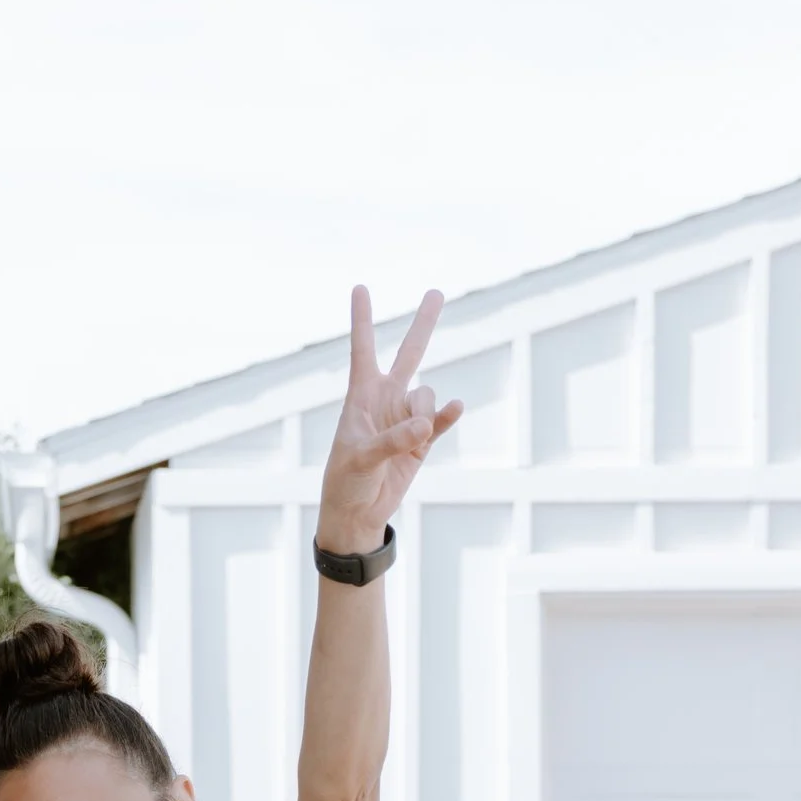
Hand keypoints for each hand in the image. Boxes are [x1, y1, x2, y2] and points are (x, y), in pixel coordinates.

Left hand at [316, 285, 462, 555]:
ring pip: (428, 397)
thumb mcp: (361, 459)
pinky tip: (455, 410)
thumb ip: (392, 440)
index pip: (363, 349)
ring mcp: (407, 418)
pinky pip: (441, 420)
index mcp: (361, 395)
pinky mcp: (423, 440)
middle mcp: (386, 399)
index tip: (360, 287)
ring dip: (422, 416)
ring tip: (405, 443)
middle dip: (424, 324)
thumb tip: (424, 425)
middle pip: (409, 354)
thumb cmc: (346, 481)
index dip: (363, 319)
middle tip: (436, 291)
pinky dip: (447, 417)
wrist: (358, 512)